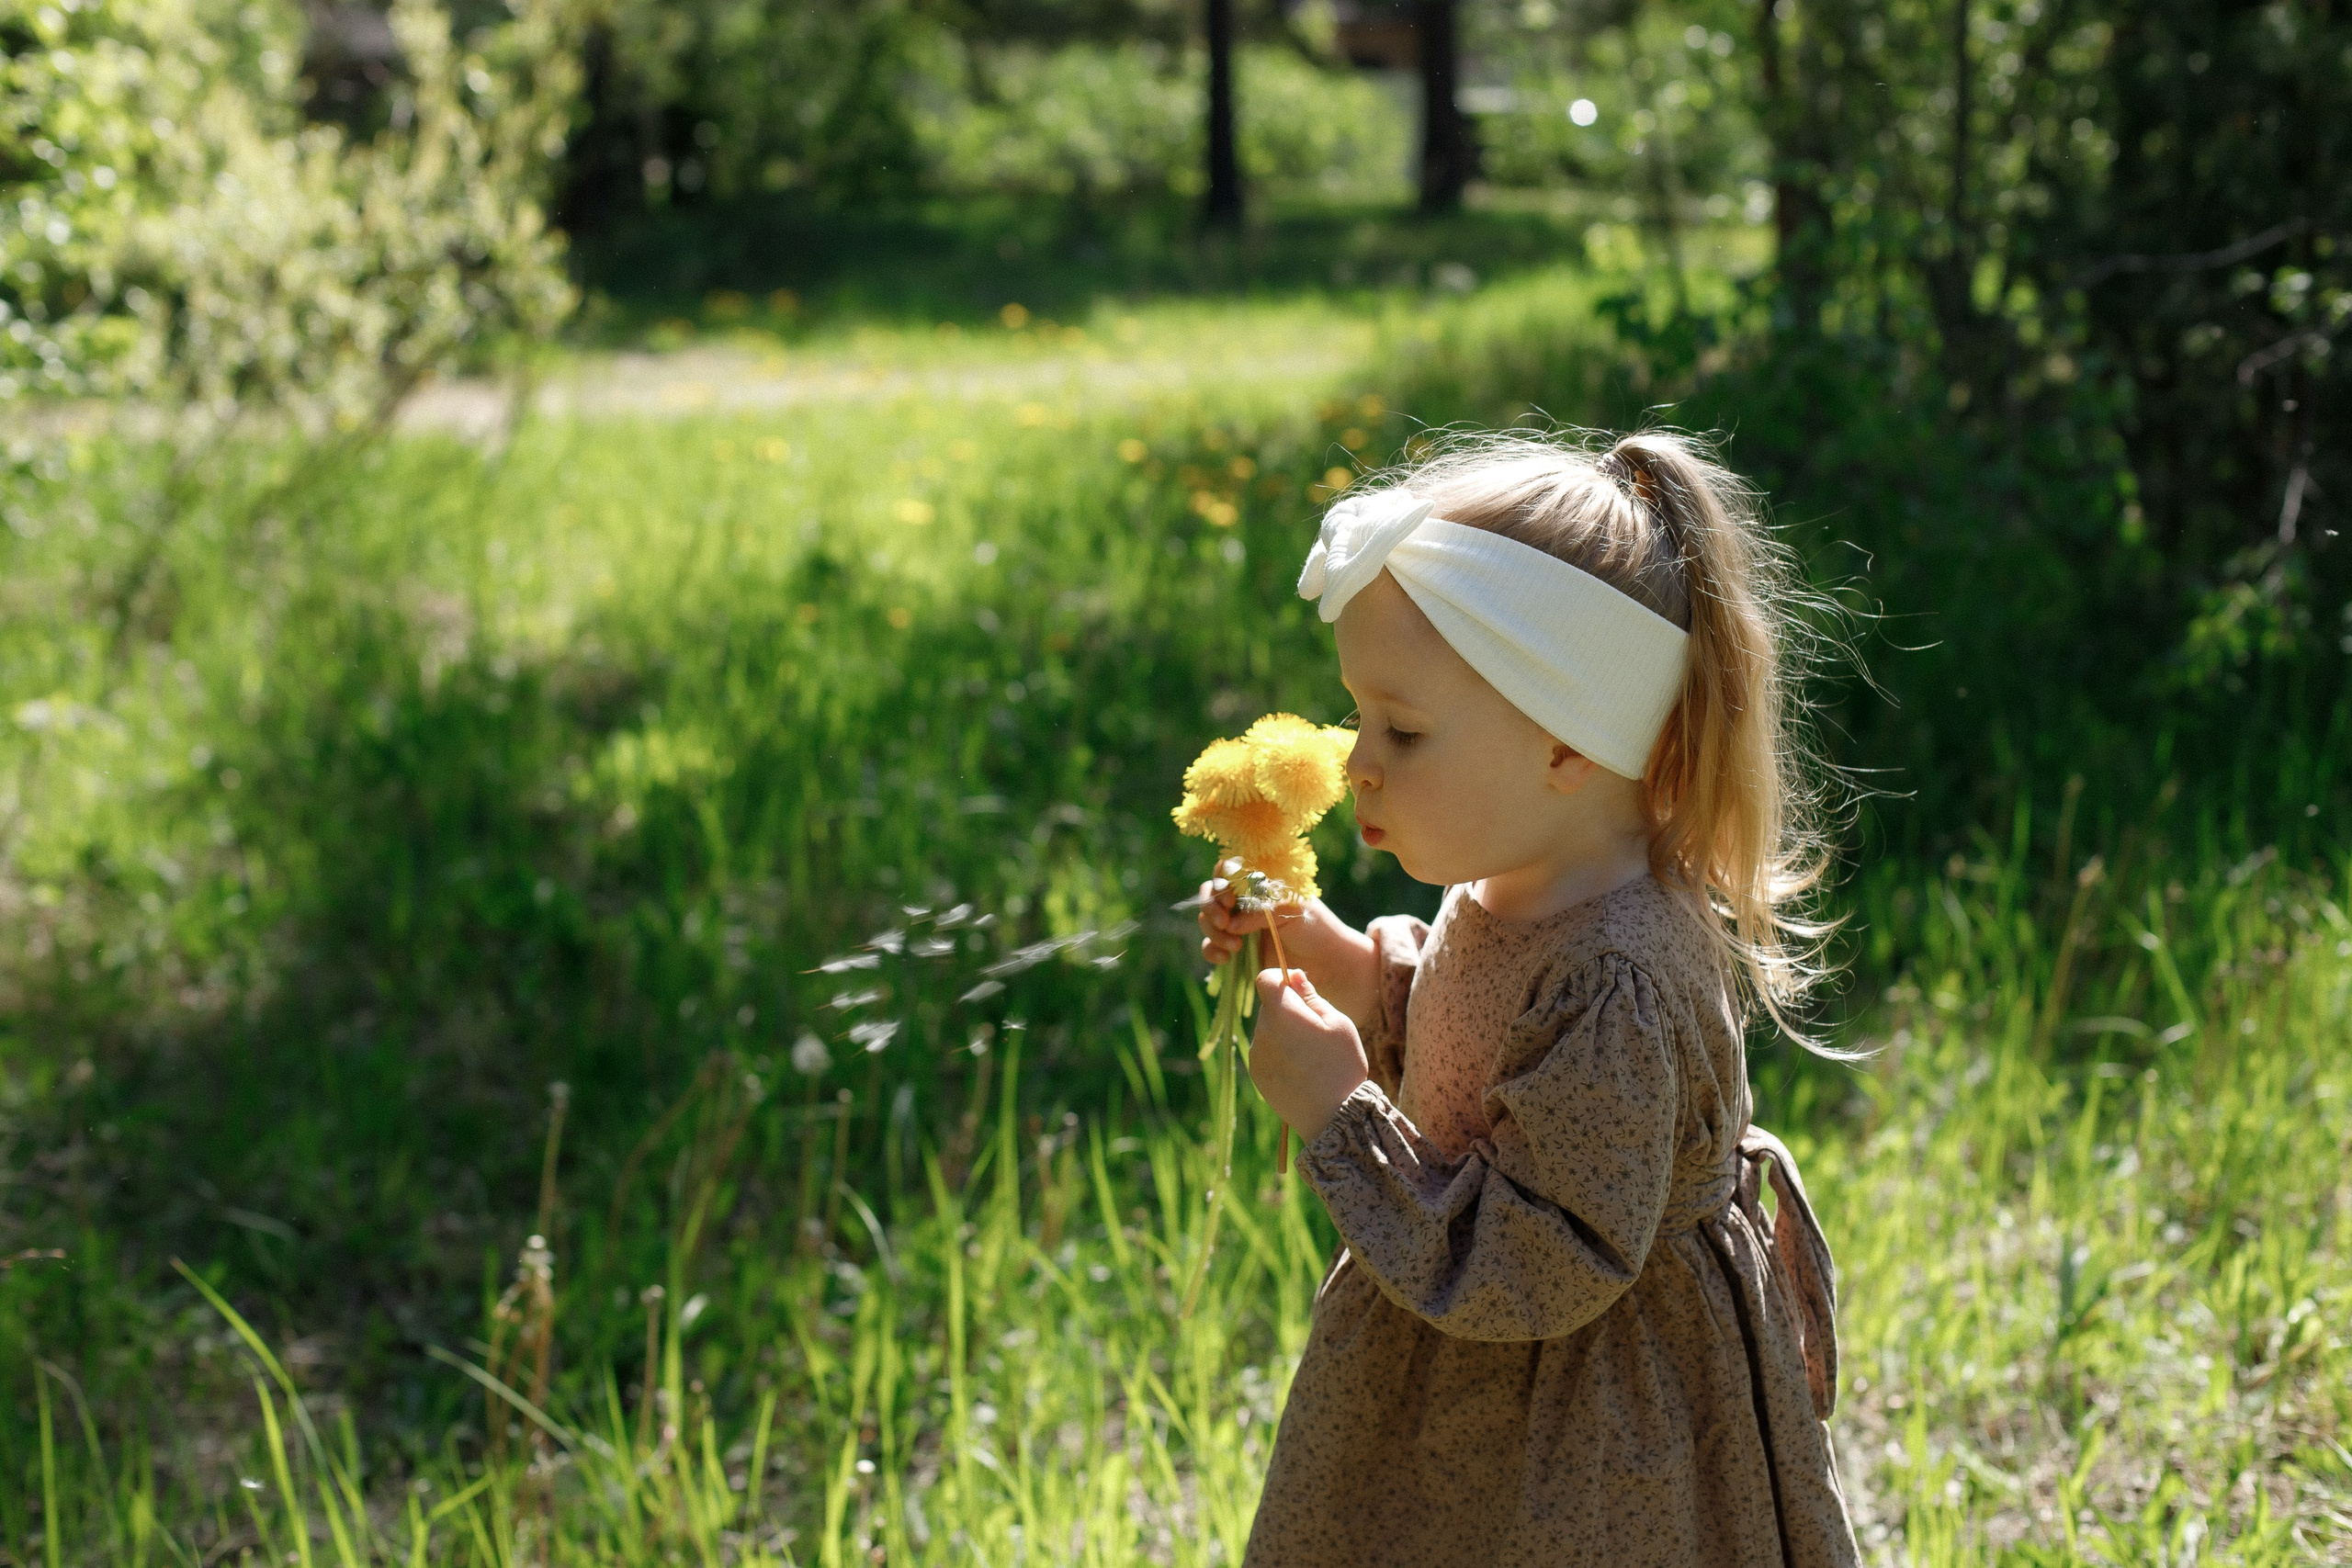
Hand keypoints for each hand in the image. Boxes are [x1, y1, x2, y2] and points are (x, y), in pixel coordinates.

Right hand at [1195, 859, 1379, 1031]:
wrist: (1328, 963)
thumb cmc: (1316, 928)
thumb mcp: (1291, 911)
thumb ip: (1260, 912)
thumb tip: (1230, 923)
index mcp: (1260, 883)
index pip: (1228, 871)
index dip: (1221, 882)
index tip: (1229, 899)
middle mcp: (1245, 901)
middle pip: (1211, 895)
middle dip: (1211, 908)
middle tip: (1225, 924)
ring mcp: (1238, 926)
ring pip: (1207, 921)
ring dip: (1213, 932)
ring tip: (1235, 948)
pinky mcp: (1235, 951)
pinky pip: (1211, 947)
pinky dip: (1212, 951)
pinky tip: (1225, 959)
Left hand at [1245, 968, 1369, 1145]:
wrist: (1333, 1116)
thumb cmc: (1341, 1065)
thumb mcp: (1336, 1023)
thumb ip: (1311, 996)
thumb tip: (1294, 975)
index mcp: (1281, 1014)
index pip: (1265, 979)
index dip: (1281, 978)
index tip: (1299, 989)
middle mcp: (1261, 1032)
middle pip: (1269, 1007)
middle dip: (1288, 1010)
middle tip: (1316, 1031)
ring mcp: (1256, 1055)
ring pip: (1268, 1030)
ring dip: (1284, 1033)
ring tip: (1311, 1056)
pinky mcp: (1256, 1074)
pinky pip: (1266, 1051)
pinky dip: (1280, 1053)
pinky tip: (1301, 1070)